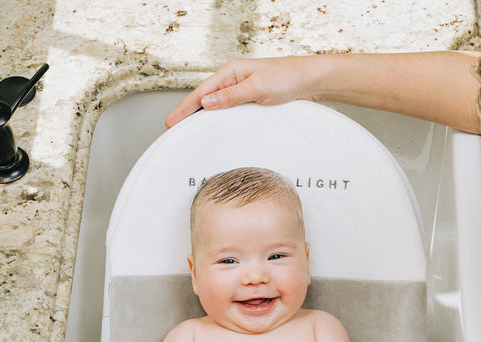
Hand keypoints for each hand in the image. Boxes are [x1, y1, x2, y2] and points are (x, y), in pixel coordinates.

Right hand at [165, 56, 316, 126]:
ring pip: (214, 104)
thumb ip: (232, 96)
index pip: (201, 93)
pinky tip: (211, 126)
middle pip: (203, 98)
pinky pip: (226, 109)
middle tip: (172, 130)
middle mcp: (234, 79)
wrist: (309, 80)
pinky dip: (215, 117)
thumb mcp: (257, 88)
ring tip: (186, 130)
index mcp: (231, 72)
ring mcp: (241, 88)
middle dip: (186, 113)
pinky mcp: (249, 98)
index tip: (171, 122)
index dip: (184, 109)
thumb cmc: (287, 78)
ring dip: (199, 116)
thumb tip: (207, 102)